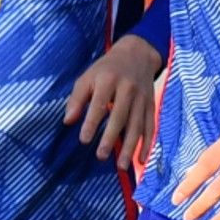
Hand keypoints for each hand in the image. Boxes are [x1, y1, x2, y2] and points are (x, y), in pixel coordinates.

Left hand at [65, 35, 162, 165]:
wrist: (137, 54)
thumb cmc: (106, 69)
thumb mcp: (88, 76)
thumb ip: (77, 98)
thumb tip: (68, 121)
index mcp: (109, 80)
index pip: (100, 103)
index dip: (92, 122)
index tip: (83, 139)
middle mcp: (128, 89)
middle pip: (120, 116)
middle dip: (110, 137)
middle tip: (100, 156)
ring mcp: (142, 98)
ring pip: (137, 125)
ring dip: (130, 147)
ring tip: (121, 166)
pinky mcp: (151, 105)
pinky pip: (150, 127)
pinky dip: (147, 144)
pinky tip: (141, 160)